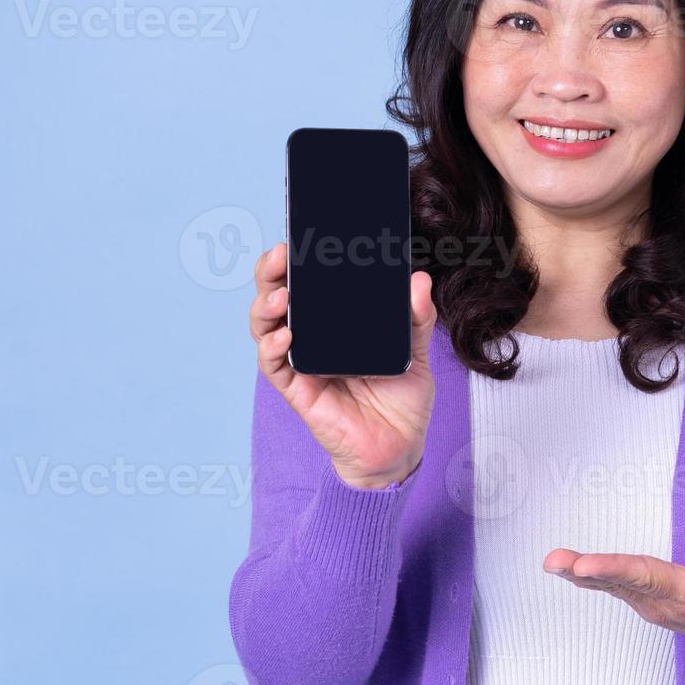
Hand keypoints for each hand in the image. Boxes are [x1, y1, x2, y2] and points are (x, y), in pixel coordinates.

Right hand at [249, 241, 437, 489]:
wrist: (399, 449)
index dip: (296, 260)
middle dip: (270, 273)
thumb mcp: (415, 352)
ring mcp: (301, 362)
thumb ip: (416, 318)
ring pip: (266, 327)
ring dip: (265, 306)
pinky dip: (274, 347)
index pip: (307, 284)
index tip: (299, 235)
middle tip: (279, 253)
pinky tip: (285, 334)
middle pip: (277, 298)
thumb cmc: (401, 399)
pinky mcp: (298, 390)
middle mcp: (312, 338)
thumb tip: (419, 280)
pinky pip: (274, 366)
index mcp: (335, 323)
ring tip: (280, 294)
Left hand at [543, 536, 684, 663]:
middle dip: (586, 572)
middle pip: (621, 584)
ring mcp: (653, 606)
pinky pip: (614, 587)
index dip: (616, 569)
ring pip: (613, 587)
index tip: (585, 564)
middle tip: (555, 561)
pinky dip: (589, 578)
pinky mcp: (647, 602)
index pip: (648, 578)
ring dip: (580, 574)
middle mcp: (665, 604)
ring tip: (554, 561)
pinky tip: (569, 568)